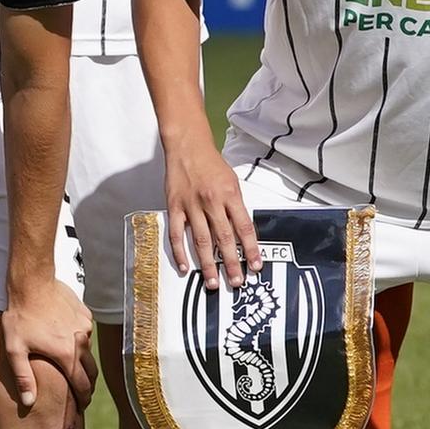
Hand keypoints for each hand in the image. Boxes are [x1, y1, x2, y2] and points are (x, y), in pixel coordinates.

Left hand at [0, 275, 97, 419]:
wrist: (32, 282)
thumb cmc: (20, 316)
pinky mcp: (85, 314)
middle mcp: (81, 342)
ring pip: (88, 351)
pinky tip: (66, 338)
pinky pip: (85, 333)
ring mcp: (85, 327)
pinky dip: (79, 340)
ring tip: (72, 367)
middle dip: (88, 384)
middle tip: (81, 393)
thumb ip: (23, 377)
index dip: (83, 399)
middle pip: (91, 371)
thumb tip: (29, 402)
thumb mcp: (15, 349)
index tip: (80, 407)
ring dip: (82, 361)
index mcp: (67, 355)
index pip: (82, 385)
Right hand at [164, 146, 258, 286]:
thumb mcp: (232, 182)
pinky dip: (180, 252)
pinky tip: (185, 267)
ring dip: (207, 264)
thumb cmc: (211, 164)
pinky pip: (176, 234)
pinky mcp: (174, 206)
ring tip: (212, 282)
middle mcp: (212, 201)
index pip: (244, 228)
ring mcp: (191, 205)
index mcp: (230, 195)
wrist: (187, 146)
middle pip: (223, 238)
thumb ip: (236, 207)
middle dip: (231, 263)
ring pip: (200, 241)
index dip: (250, 250)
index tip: (255, 266)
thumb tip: (242, 234)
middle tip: (236, 282)